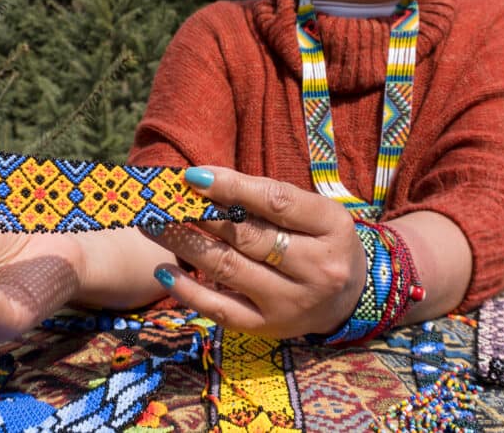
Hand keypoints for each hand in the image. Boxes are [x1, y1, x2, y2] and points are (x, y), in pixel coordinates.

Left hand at [143, 167, 367, 338]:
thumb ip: (265, 196)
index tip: (193, 176)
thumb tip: (202, 180)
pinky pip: (221, 310)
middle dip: (200, 214)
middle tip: (164, 199)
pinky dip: (188, 291)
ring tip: (153, 225)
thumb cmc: (321, 241)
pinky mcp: (268, 328)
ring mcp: (291, 303)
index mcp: (332, 227)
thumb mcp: (312, 212)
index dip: (232, 187)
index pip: (276, 202)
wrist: (350, 298)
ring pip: (228, 269)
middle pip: (248, 237)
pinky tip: (164, 270)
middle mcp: (317, 269)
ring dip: (185, 244)